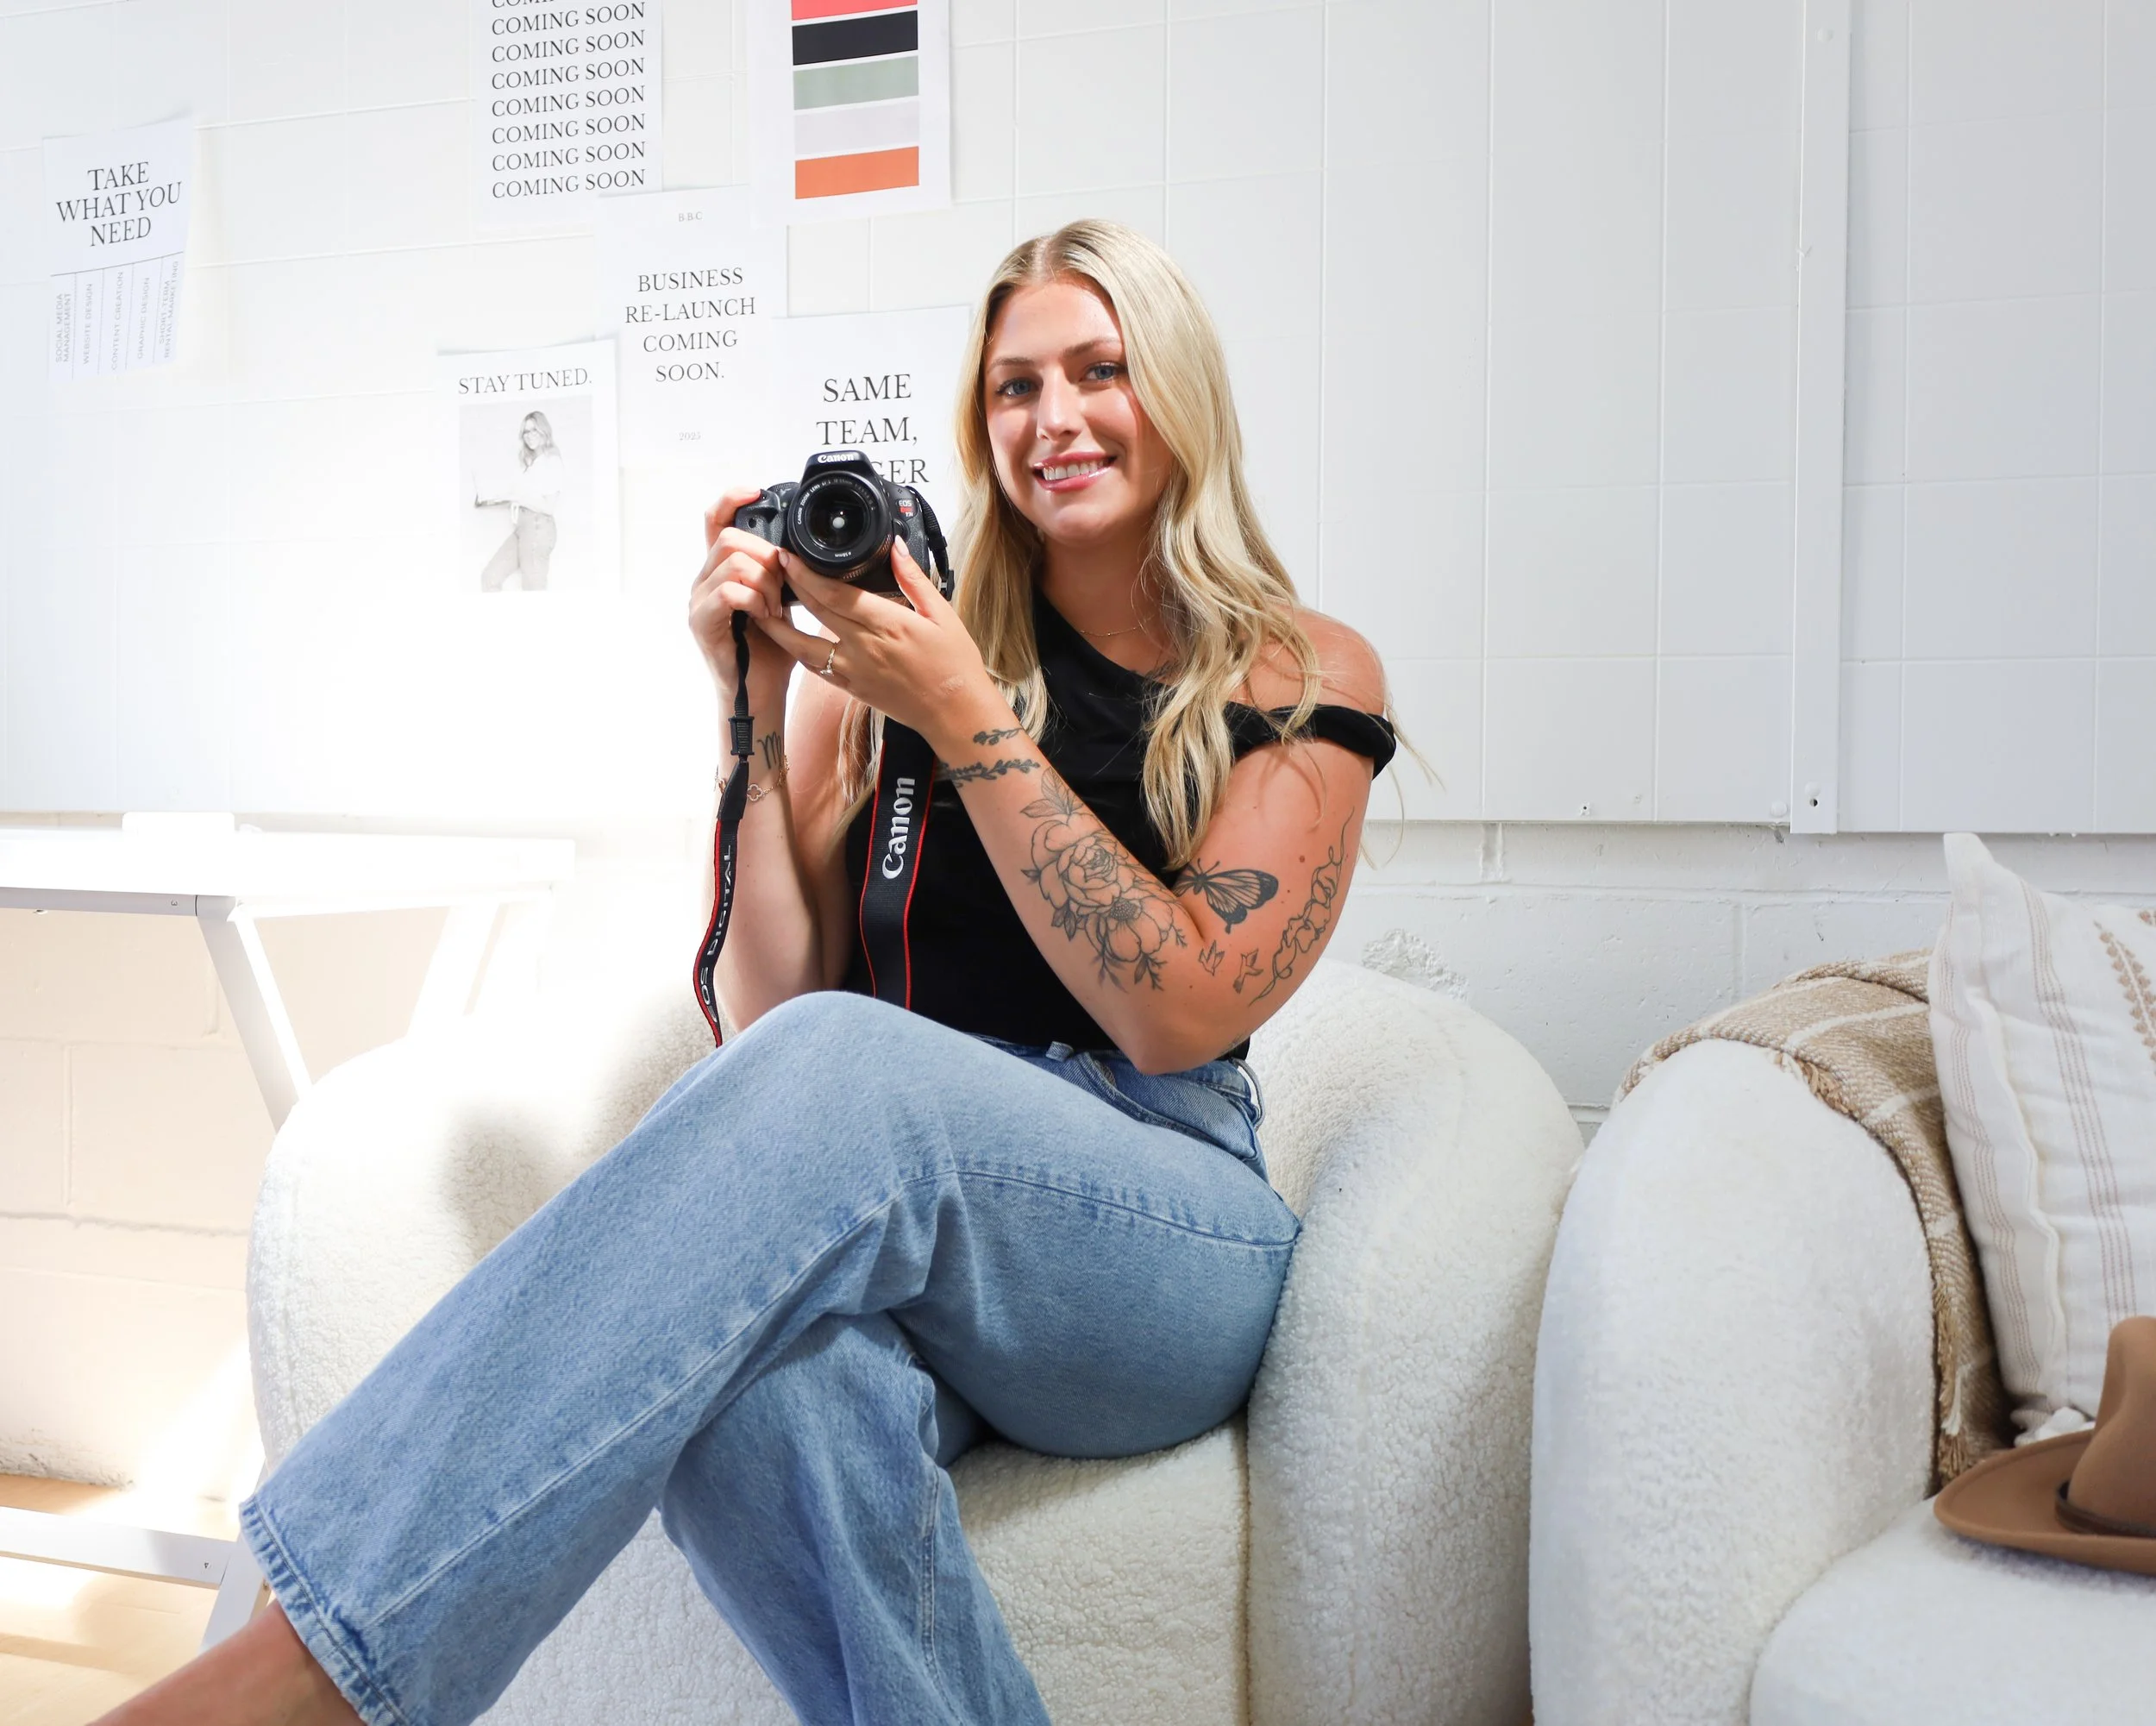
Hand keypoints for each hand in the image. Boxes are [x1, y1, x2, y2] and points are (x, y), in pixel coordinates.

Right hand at [689, 485, 796, 700]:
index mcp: (721, 571)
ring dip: (765, 580)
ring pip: (732, 561)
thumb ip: (781, 574)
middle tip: (783, 586)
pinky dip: (755, 599)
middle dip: (765, 555)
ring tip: (776, 607)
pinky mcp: (701, 622)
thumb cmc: (771, 651)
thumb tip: (798, 550)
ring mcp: (698, 601)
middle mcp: (704, 581)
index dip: (731, 499)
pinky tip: (767, 617)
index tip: (755, 492)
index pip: (714, 520)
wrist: (761, 692)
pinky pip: (728, 592)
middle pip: (728, 537)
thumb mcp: (781, 601)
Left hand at [756, 539, 1005, 751]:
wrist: (954, 712)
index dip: (806, 574)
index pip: (836, 595)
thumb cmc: (954, 663)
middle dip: (790, 586)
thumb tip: (895, 547)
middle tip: (771, 566)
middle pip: (815, 612)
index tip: (788, 557)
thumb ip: (914, 579)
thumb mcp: (943, 614)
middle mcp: (865, 647)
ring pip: (804, 646)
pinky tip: (785, 637)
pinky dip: (796, 651)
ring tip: (760, 605)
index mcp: (889, 624)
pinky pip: (815, 668)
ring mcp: (855, 671)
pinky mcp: (851, 688)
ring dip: (779, 625)